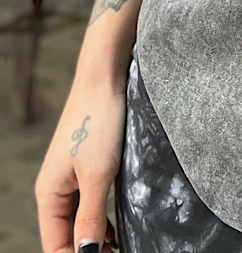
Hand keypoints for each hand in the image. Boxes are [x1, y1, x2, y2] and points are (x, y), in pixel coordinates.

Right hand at [35, 77, 125, 251]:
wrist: (105, 78)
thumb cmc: (98, 121)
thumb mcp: (98, 175)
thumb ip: (90, 217)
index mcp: (49, 194)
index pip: (55, 245)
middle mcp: (56, 188)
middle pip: (65, 235)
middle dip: (87, 250)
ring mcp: (71, 176)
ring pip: (78, 220)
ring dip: (95, 237)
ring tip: (119, 246)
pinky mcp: (88, 165)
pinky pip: (89, 202)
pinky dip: (101, 218)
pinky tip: (118, 227)